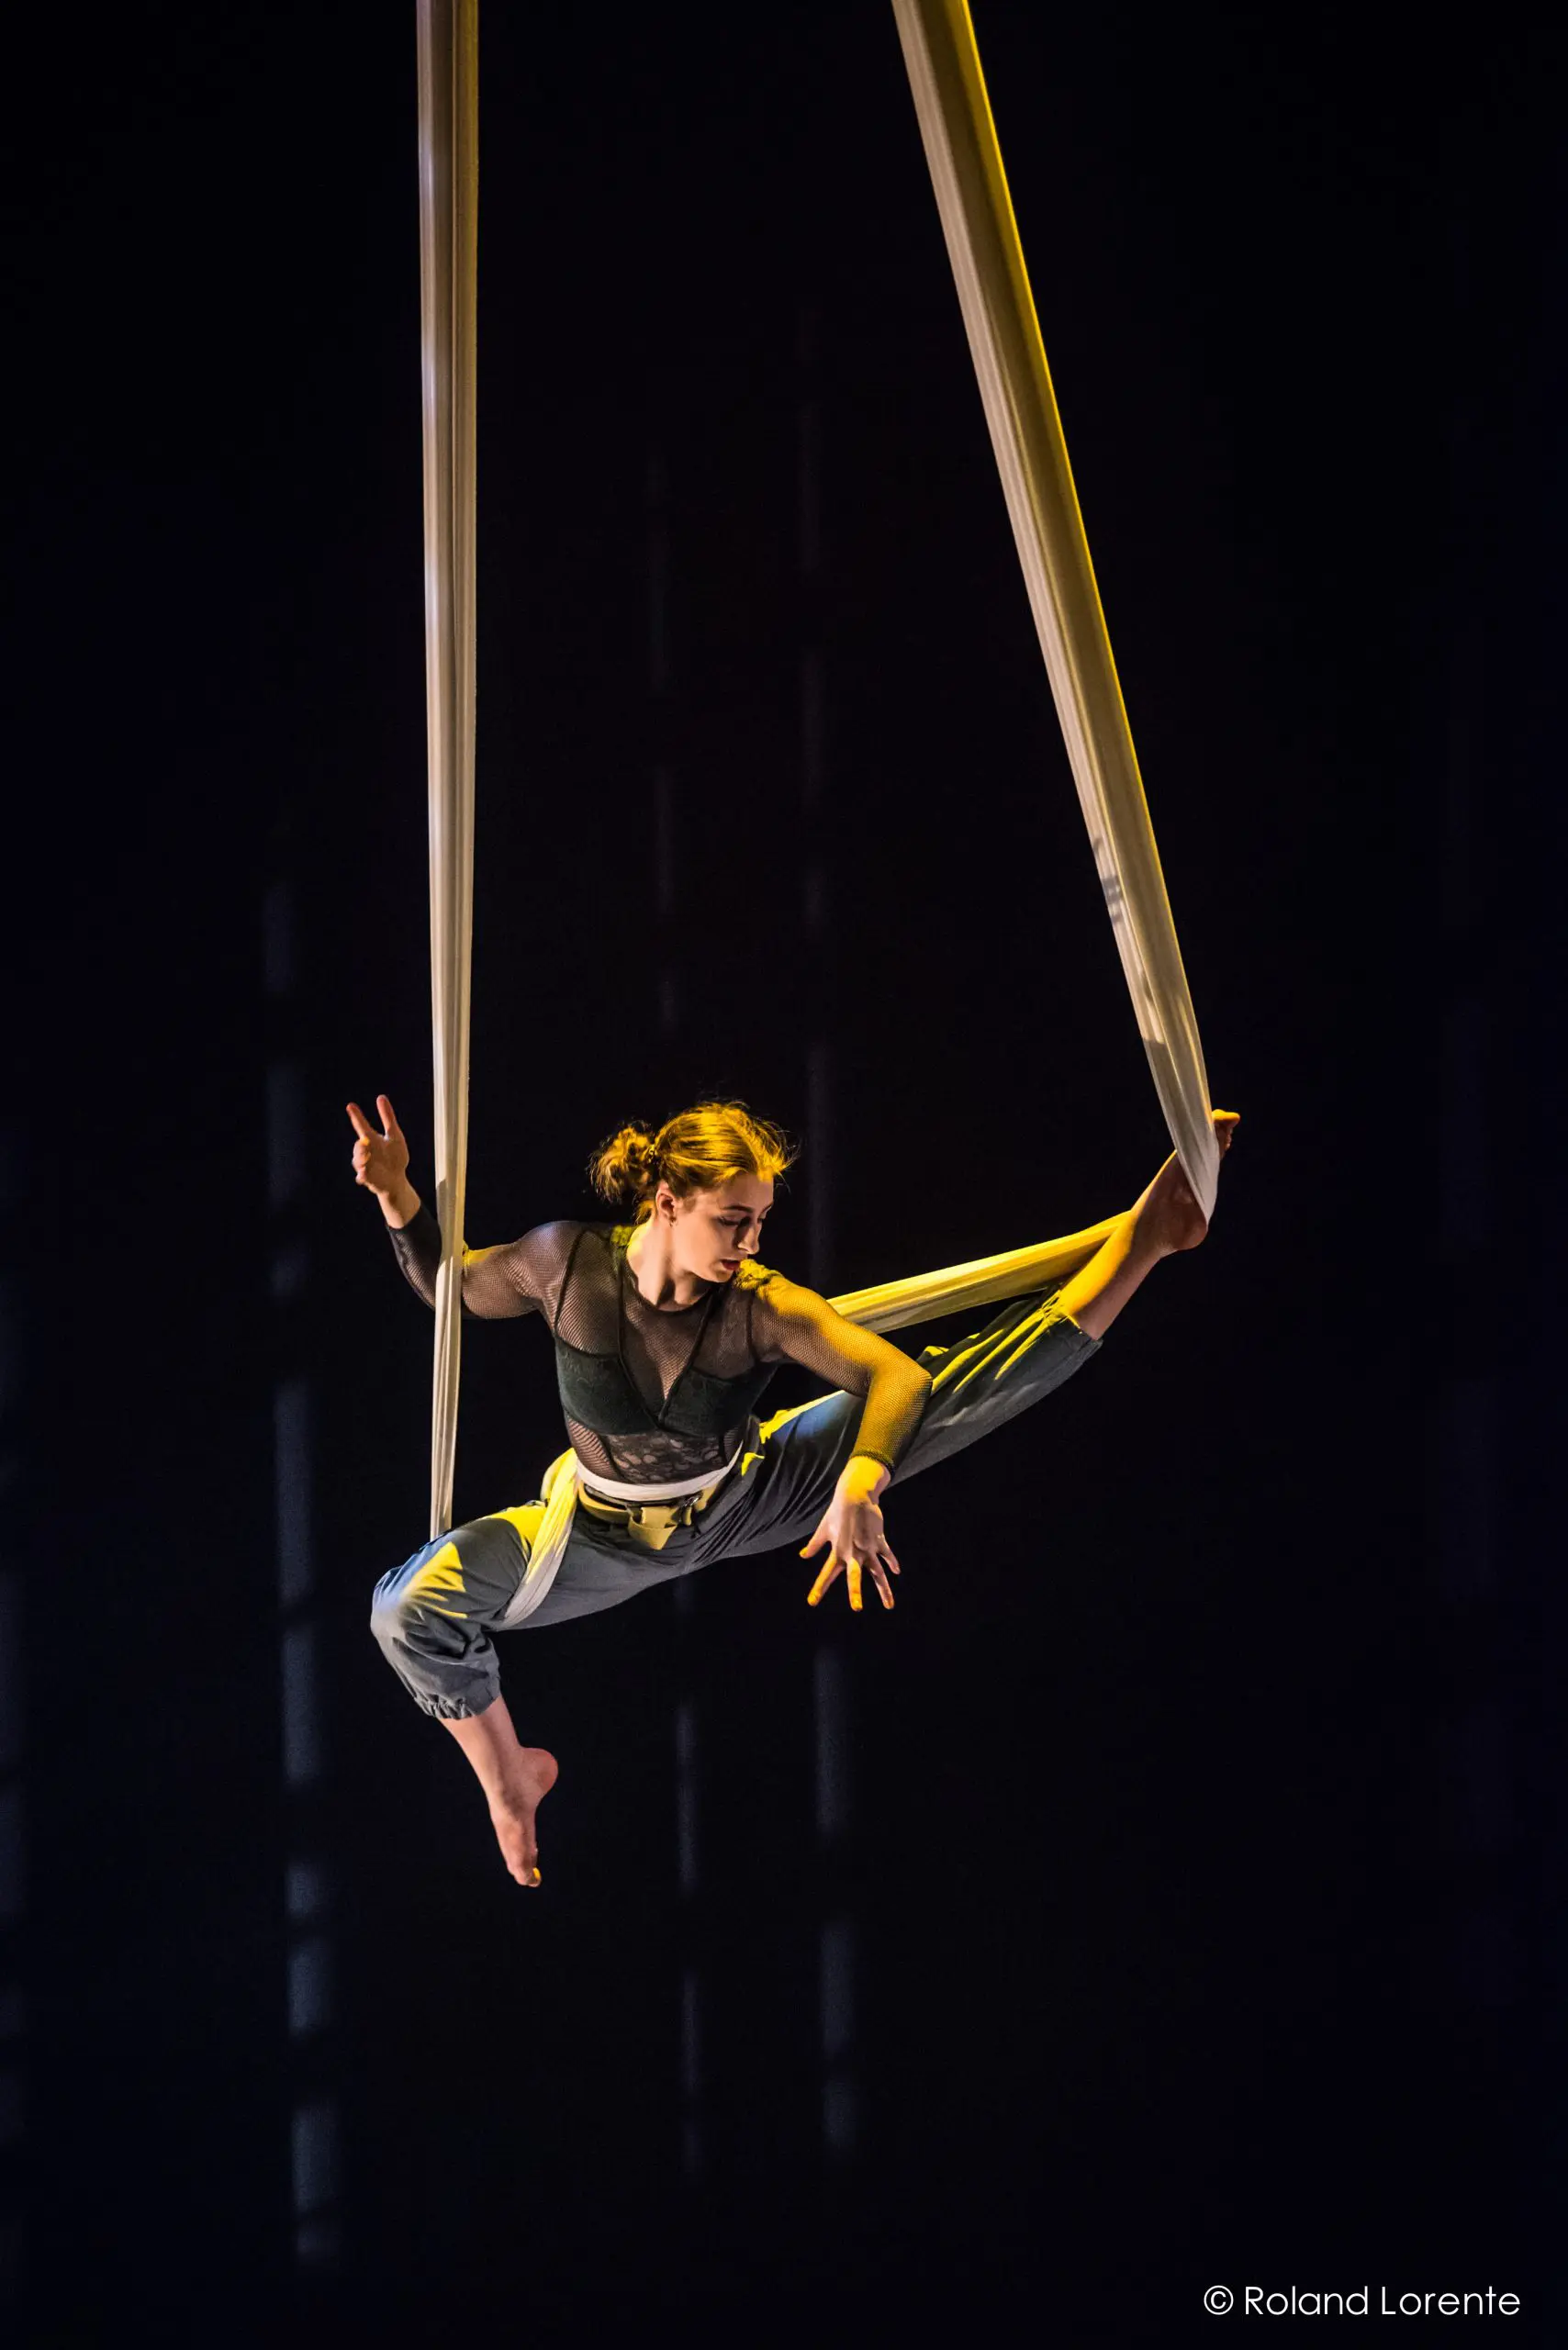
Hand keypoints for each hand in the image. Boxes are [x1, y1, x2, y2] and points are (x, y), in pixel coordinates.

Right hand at [346, 1094, 410, 1202]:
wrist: (396, 1179)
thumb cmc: (395, 1157)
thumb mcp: (394, 1135)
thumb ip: (387, 1117)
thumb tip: (380, 1097)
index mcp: (372, 1140)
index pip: (362, 1126)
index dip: (357, 1116)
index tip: (350, 1105)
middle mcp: (366, 1152)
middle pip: (358, 1146)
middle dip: (359, 1145)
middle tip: (364, 1142)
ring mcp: (365, 1165)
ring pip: (357, 1160)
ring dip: (360, 1159)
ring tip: (365, 1161)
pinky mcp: (367, 1179)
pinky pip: (361, 1177)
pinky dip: (361, 1176)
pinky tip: (362, 1176)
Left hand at [801, 1458, 900, 1612]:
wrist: (855, 1494)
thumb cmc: (837, 1512)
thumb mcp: (823, 1528)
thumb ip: (814, 1545)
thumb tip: (803, 1556)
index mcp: (837, 1551)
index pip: (827, 1573)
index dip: (819, 1588)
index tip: (812, 1602)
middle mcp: (853, 1552)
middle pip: (854, 1576)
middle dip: (855, 1591)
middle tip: (857, 1608)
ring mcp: (868, 1547)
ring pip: (878, 1572)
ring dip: (884, 1589)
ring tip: (889, 1606)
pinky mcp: (879, 1540)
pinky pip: (887, 1555)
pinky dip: (892, 1563)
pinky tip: (896, 1572)